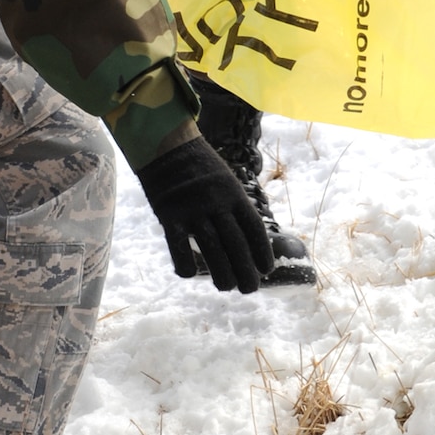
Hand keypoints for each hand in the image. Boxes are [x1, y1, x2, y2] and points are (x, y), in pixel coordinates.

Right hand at [137, 138, 274, 293]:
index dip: (262, 252)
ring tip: (227, 287)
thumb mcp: (226, 180)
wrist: (166, 146)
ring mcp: (193, 211)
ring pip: (212, 251)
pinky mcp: (170, 217)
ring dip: (222, 274)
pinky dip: (185, 266)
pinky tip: (190, 274)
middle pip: (236, 245)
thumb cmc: (199, 167)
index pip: (254, 229)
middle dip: (246, 271)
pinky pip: (179, 248)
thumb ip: (234, 207)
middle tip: (250, 289)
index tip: (267, 270)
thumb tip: (246, 240)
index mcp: (234, 194)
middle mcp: (216, 204)